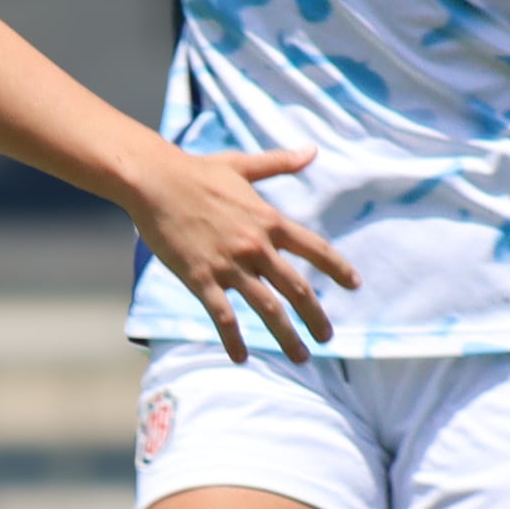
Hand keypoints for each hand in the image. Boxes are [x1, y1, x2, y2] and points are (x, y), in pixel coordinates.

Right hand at [127, 145, 354, 363]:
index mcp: (269, 220)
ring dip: (286, 337)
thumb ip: (280, 163)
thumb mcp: (242, 165)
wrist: (155, 181)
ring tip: (300, 358)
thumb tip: (312, 150)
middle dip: (316, 316)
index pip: (315, 248)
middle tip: (327, 338)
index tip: (355, 285)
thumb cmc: (197, 171)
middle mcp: (256, 245)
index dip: (338, 268)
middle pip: (297, 288)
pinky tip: (241, 358)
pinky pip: (223, 317)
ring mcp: (229, 264)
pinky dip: (234, 340)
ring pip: (267, 309)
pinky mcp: (201, 278)